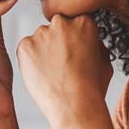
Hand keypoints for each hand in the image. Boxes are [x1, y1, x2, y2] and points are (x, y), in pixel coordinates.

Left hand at [16, 14, 113, 128]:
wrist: (75, 107)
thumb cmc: (92, 88)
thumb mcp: (104, 60)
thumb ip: (94, 42)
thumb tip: (88, 39)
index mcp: (83, 22)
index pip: (74, 22)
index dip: (74, 39)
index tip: (74, 52)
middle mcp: (61, 22)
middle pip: (56, 28)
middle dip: (57, 42)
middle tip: (61, 63)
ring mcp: (41, 33)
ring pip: (40, 39)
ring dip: (43, 51)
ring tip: (52, 73)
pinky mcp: (24, 46)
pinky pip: (26, 49)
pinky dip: (30, 60)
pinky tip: (41, 75)